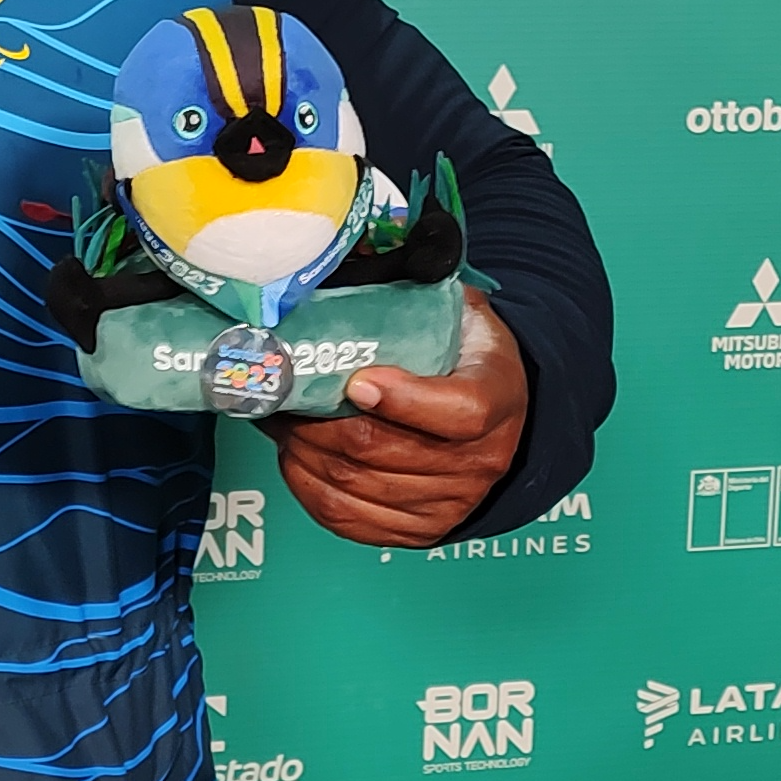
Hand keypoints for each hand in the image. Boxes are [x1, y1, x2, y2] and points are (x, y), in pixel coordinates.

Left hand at [264, 290, 526, 546]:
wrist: (500, 413)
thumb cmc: (464, 355)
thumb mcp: (457, 310)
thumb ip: (414, 286)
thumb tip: (347, 249)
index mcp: (497, 395)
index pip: (459, 412)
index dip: (403, 399)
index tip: (358, 380)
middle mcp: (481, 459)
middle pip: (383, 452)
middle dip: (317, 422)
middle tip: (282, 393)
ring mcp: (451, 501)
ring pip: (356, 485)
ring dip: (303, 451)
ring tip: (281, 419)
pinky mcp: (419, 531)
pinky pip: (348, 519)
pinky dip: (308, 487)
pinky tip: (295, 456)